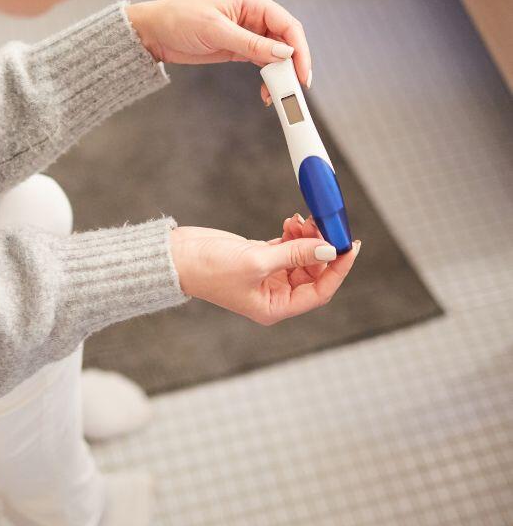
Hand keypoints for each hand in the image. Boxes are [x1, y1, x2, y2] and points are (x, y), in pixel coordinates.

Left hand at [126, 0, 312, 104]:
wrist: (155, 32)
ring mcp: (249, 33)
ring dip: (280, 75)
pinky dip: (267, 77)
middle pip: (287, 42)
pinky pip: (262, 63)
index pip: (288, 26)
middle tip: (294, 90)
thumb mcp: (215, 30)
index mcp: (254, 2)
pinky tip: (267, 91)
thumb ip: (251, 43)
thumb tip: (284, 53)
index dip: (300, 50)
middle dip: (293, 66)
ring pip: (276, 55)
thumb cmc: (180, 20)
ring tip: (278, 95)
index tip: (302, 74)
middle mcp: (255, 16)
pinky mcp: (239, 49)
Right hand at [169, 213, 360, 325]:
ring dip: (307, 237)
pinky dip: (294, 233)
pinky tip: (291, 221)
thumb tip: (329, 249)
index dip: (338, 269)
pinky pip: (288, 246)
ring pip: (302, 256)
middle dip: (321, 248)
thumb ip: (295, 254)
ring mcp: (267, 275)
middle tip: (325, 223)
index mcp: (274, 307)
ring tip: (301, 219)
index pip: (319, 291)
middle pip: (314, 272)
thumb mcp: (256, 262)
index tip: (349, 246)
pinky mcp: (259, 257)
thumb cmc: (209, 269)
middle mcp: (274, 294)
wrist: (176, 257)